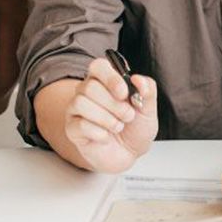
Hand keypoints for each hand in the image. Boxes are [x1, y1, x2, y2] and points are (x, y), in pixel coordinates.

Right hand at [63, 56, 157, 172]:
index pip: (98, 66)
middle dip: (114, 104)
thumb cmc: (136, 128)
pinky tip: (106, 137)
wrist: (130, 154)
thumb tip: (138, 79)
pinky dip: (99, 133)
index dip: (111, 78)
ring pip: (81, 103)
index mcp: (106, 81)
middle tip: (128, 116)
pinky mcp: (72, 128)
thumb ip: (147, 90)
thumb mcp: (149, 109)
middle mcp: (88, 92)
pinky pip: (80, 124)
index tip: (124, 93)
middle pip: (89, 86)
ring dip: (106, 118)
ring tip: (118, 126)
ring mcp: (77, 110)